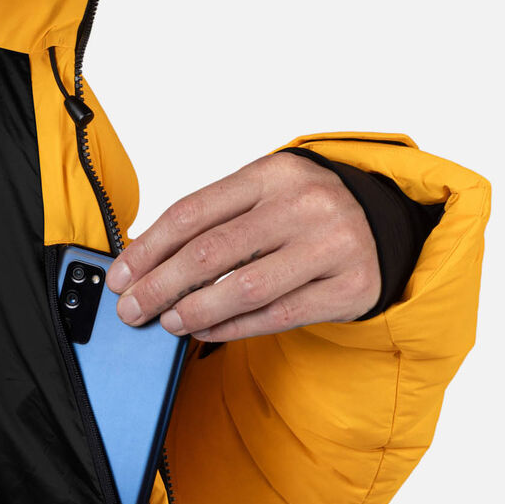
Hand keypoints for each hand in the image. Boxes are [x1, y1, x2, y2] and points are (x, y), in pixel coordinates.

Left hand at [104, 152, 381, 342]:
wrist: (384, 223)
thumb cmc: (304, 212)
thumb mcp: (261, 196)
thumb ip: (210, 221)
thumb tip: (143, 261)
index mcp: (271, 174)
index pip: (191, 213)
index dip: (147, 250)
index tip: (121, 276)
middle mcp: (304, 204)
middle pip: (211, 252)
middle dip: (159, 286)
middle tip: (132, 309)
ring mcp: (332, 246)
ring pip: (243, 288)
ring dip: (193, 310)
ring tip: (167, 321)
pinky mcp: (350, 287)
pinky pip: (276, 316)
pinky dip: (232, 327)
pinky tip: (204, 330)